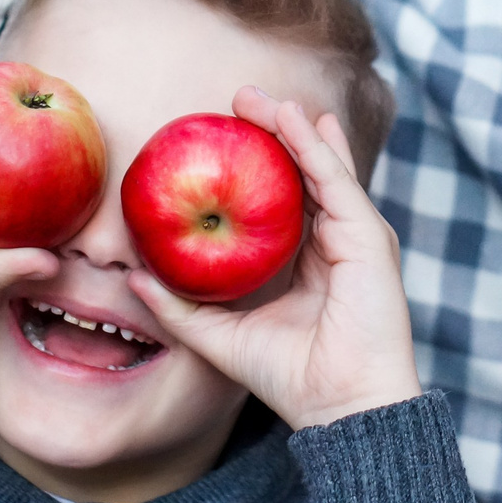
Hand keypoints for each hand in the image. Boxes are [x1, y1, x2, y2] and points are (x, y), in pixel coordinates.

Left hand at [131, 88, 420, 430]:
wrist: (341, 406)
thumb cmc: (291, 378)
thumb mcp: (221, 336)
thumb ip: (180, 308)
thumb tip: (134, 281)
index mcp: (313, 260)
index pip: (288, 198)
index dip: (261, 164)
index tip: (225, 135)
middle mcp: (338, 241)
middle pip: (307, 171)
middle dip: (276, 131)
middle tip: (239, 98)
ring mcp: (357, 236)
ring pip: (322, 165)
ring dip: (291, 126)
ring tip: (259, 97)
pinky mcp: (367, 237)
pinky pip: (335, 179)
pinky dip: (313, 146)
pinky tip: (291, 118)